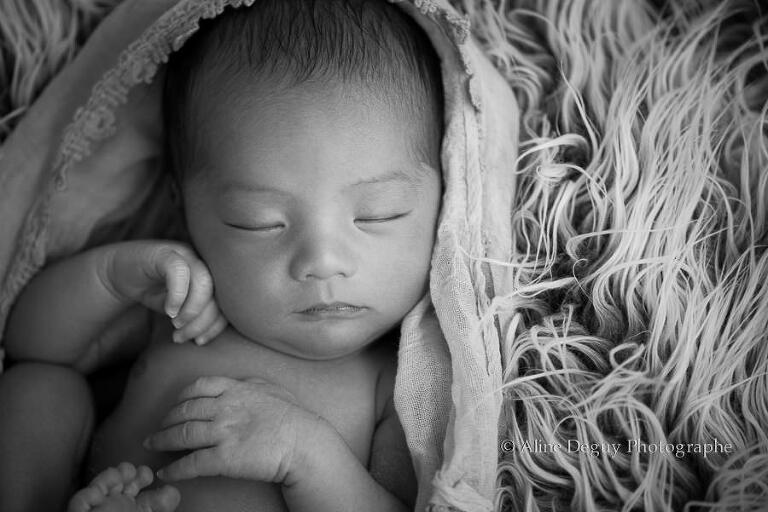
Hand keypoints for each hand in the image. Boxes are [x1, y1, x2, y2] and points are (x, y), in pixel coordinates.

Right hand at [103, 241, 226, 344]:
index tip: (200, 341)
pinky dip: (177, 296)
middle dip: (202, 322)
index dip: (216, 325)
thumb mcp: (180, 309)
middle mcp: (203, 263)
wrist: (120, 273)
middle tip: (182, 336)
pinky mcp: (166, 253)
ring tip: (176, 325)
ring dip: (192, 310)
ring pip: (203, 283)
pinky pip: (179, 272)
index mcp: (212, 276)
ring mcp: (185, 255)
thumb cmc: (155, 292)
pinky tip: (168, 310)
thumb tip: (209, 335)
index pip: (227, 302)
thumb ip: (198, 316)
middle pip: (218, 294)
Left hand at [143, 376, 329, 484]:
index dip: (181, 397)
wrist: (304, 441)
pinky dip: (175, 469)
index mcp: (236, 389)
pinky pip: (191, 463)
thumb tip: (242, 382)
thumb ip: (252, 383)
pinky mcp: (223, 458)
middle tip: (157, 427)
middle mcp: (224, 408)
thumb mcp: (272, 388)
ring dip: (162, 440)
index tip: (175, 405)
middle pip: (184, 410)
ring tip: (151, 446)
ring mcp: (222, 432)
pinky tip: (166, 473)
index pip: (199, 387)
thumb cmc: (294, 416)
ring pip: (181, 434)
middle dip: (166, 419)